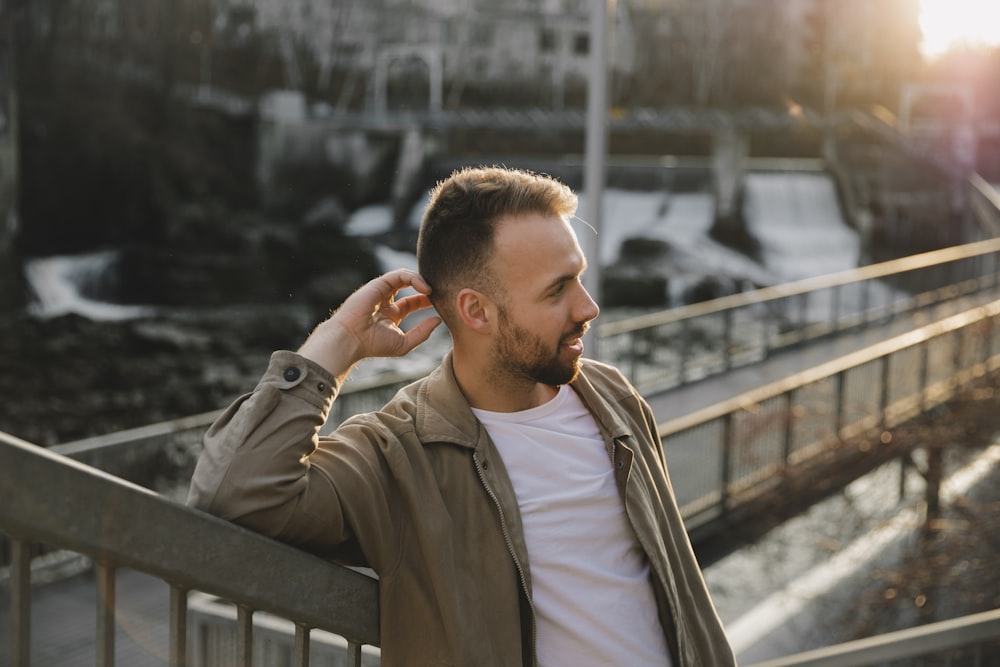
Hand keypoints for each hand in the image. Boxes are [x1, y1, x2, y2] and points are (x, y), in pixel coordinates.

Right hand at [298, 269, 442, 378]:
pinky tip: (425, 288)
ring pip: (406, 277)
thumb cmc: (374, 345)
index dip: (428, 300)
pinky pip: (399, 275)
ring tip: (433, 291)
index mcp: (391, 315)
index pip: (413, 302)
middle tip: (441, 291)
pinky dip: (414, 278)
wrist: (351, 339)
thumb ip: (422, 332)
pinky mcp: (378, 284)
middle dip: (427, 287)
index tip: (442, 303)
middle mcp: (386, 301)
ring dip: (422, 281)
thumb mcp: (404, 343)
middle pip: (411, 287)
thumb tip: (438, 320)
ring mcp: (381, 292)